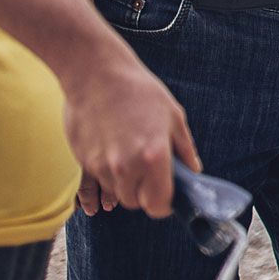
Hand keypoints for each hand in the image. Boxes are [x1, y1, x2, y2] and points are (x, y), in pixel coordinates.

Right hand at [61, 46, 200, 218]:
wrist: (96, 75)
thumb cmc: (139, 91)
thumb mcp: (173, 116)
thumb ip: (184, 149)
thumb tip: (194, 170)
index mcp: (154, 156)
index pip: (159, 204)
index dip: (165, 204)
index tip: (167, 197)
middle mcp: (127, 167)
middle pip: (136, 202)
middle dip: (145, 193)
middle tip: (151, 172)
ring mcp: (102, 166)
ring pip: (116, 194)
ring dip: (126, 184)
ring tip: (131, 155)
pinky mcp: (84, 162)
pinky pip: (99, 182)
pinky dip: (109, 175)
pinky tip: (114, 152)